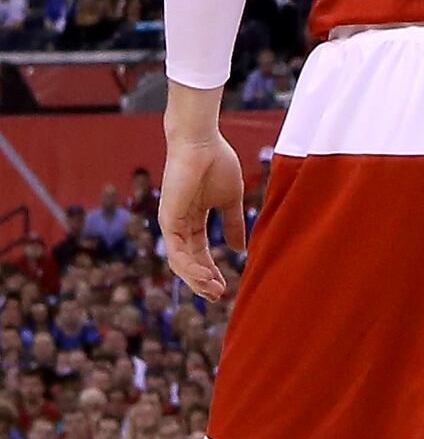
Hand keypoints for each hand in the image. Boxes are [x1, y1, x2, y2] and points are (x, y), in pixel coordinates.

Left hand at [158, 129, 244, 302]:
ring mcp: (171, 223)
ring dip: (196, 279)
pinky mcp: (168, 220)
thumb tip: (239, 249)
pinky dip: (189, 267)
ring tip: (214, 291)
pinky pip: (177, 251)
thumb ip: (232, 224)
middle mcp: (179, 225)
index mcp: (193, 220)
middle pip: (188, 262)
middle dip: (202, 281)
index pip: (199, 253)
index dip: (211, 270)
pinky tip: (205, 276)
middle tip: (218, 295)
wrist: (202, 143)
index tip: (224, 287)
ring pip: (180, 262)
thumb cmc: (217, 163)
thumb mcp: (230, 200)